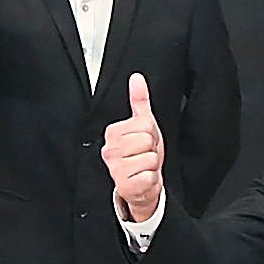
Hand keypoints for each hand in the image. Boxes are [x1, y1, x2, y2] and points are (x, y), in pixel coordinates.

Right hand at [102, 73, 165, 222]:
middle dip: (152, 149)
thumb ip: (139, 100)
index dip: (151, 134)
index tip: (145, 142)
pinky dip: (152, 180)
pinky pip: (150, 176)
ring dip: (153, 166)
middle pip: (147, 140)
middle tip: (145, 155)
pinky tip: (143, 180)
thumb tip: (136, 78)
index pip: (145, 124)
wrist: (141, 186)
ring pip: (150, 158)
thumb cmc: (140, 154)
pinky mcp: (124, 185)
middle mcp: (110, 150)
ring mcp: (115, 169)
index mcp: (113, 132)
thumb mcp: (143, 125)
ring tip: (144, 167)